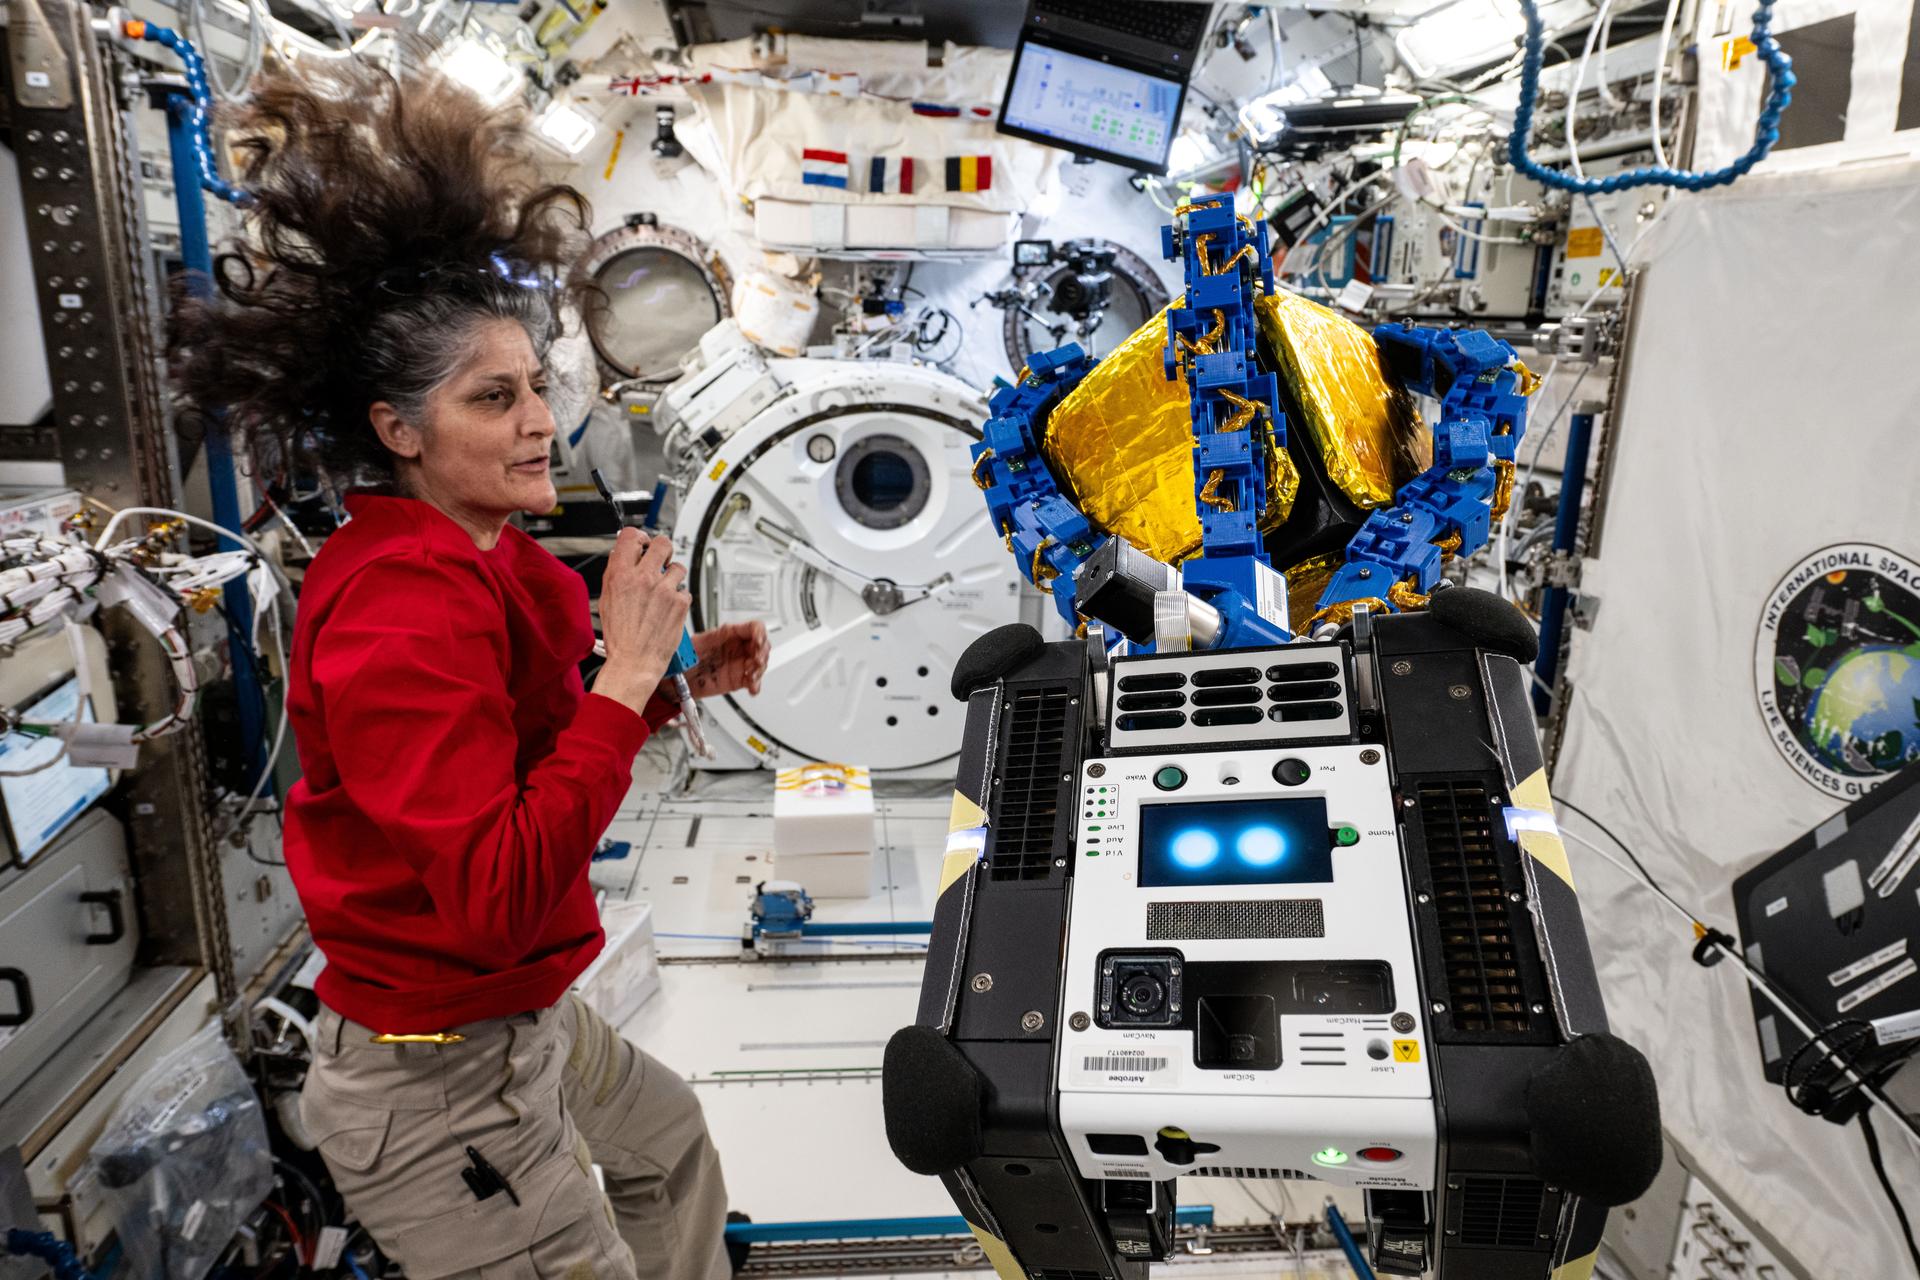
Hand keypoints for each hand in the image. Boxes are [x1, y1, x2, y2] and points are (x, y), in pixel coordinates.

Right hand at [593, 528, 690, 714]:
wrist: (634, 662)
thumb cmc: (620, 637)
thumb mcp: (606, 600)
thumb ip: (615, 575)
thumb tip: (622, 556)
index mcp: (621, 575)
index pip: (631, 535)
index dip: (639, 536)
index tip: (642, 542)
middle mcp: (644, 578)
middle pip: (662, 542)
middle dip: (662, 549)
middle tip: (660, 560)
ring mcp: (664, 589)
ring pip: (677, 566)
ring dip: (673, 575)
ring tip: (665, 590)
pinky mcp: (680, 602)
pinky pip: (685, 590)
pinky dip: (679, 598)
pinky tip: (669, 608)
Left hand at [684, 621, 769, 698]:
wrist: (675, 681)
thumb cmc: (682, 658)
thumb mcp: (695, 644)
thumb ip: (712, 636)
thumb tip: (725, 629)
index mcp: (728, 634)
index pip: (753, 627)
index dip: (759, 633)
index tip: (758, 641)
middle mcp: (736, 648)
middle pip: (762, 645)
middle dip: (762, 653)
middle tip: (754, 661)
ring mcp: (739, 664)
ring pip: (761, 663)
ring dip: (760, 670)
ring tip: (750, 676)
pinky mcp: (738, 680)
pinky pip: (754, 682)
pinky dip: (756, 685)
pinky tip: (751, 687)